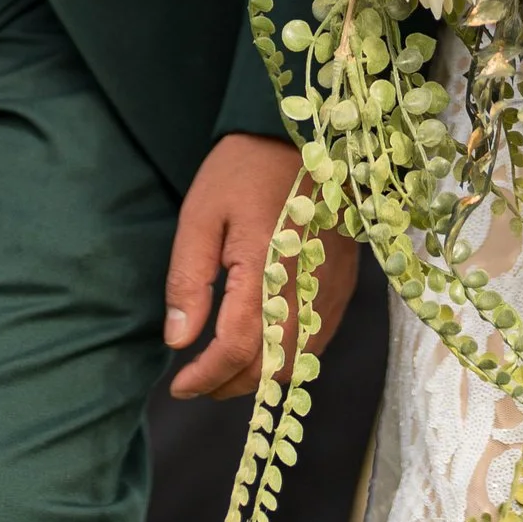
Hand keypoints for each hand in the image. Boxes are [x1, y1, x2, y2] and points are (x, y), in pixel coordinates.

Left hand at [163, 131, 356, 400]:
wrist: (305, 136)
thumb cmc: (244, 170)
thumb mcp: (200, 216)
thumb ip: (190, 281)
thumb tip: (179, 341)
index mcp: (265, 270)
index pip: (238, 348)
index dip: (207, 376)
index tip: (180, 385)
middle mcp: (305, 288)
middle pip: (272, 366)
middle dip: (232, 385)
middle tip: (198, 382)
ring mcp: (330, 288)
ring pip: (300, 360)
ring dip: (262, 376)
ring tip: (226, 369)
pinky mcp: (343, 282)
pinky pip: (319, 339)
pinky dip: (289, 357)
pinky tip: (264, 347)